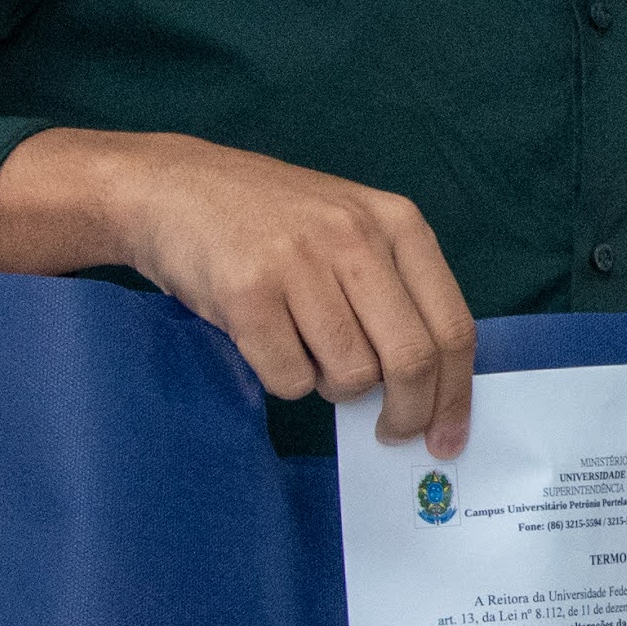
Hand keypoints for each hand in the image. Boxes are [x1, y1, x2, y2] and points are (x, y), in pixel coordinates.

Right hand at [0, 127, 476, 455]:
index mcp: (397, 223)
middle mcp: (355, 237)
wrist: (171, 188)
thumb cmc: (270, 222)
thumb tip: (432, 390)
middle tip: (391, 432)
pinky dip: (284, 379)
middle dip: (407, 413)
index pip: (451, 327)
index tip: (448, 438)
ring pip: (350, 375)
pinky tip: (266, 341)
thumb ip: (395, 292)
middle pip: (410, 360)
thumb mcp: (351, 230)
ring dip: (331, 385)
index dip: (455, 394)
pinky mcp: (247, 292)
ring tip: (305, 348)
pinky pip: (290, 378)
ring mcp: (300, 262)